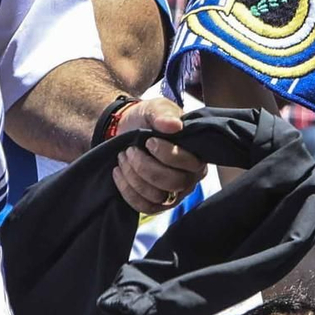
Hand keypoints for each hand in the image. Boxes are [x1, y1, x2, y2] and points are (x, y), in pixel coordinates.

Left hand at [110, 97, 204, 213]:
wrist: (127, 130)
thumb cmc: (147, 120)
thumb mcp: (155, 108)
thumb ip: (164, 114)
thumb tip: (175, 126)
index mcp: (197, 156)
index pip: (190, 164)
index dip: (166, 154)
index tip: (148, 140)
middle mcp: (190, 178)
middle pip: (173, 184)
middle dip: (145, 166)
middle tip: (130, 150)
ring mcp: (174, 195)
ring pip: (157, 197)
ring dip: (133, 176)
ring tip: (122, 157)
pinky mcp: (157, 205)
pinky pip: (144, 207)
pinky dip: (127, 190)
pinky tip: (118, 172)